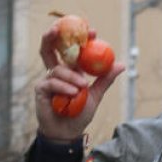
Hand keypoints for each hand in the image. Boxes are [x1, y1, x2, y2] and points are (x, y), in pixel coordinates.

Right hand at [35, 25, 124, 141]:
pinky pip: (52, 82)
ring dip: (72, 76)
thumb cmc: (79, 114)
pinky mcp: (41, 89)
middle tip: (58, 28)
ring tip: (82, 88)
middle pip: (51, 48)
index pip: (73, 49)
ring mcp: (48, 79)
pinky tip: (72, 94)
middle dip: (52, 36)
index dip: (81, 38)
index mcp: (71, 69)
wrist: (67, 133)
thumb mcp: (96, 95)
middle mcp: (58, 71)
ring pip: (59, 69)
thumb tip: (121, 64)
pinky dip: (64, 87)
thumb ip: (105, 80)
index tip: (93, 32)